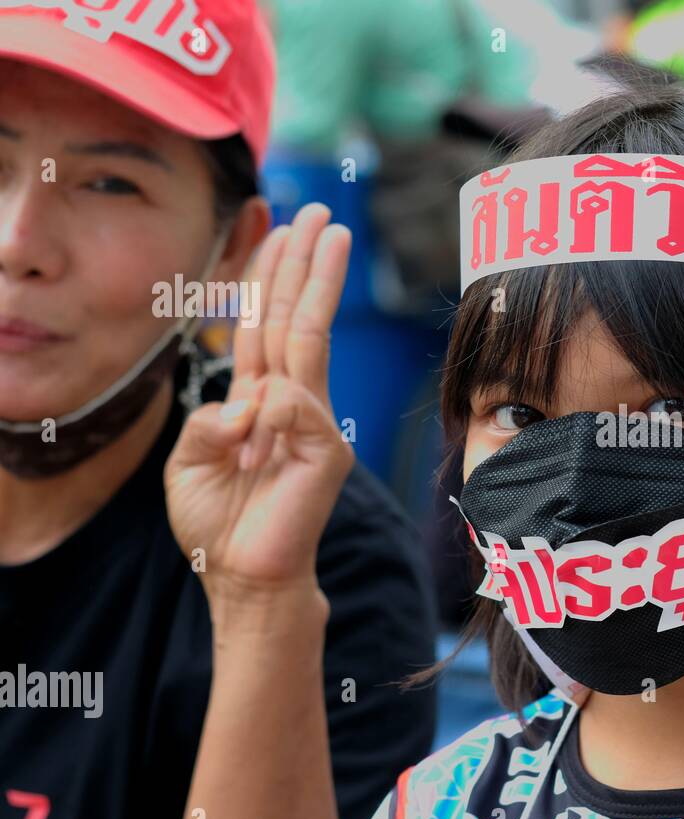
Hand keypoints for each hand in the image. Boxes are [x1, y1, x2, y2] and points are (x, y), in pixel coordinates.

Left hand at [164, 204, 353, 609]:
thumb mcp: (189, 462)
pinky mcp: (325, 451)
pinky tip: (254, 444)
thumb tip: (249, 400)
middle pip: (294, 318)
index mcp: (257, 400)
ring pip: (308, 339)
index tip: (282, 231)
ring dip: (315, 281)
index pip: (264, 328)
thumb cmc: (218, 523)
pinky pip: (292, 407)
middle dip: (306, 262)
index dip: (269, 279)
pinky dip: (266, 416)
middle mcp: (290, 403)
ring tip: (327, 234)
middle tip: (321, 212)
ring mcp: (313, 424)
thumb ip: (211, 420)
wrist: (243, 577)